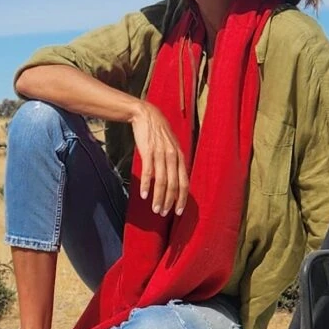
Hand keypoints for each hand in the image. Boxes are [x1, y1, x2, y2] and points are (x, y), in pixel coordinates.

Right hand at [130, 100, 188, 216]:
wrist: (146, 115)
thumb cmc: (158, 133)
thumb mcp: (171, 146)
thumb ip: (173, 162)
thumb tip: (174, 180)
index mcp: (180, 157)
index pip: (184, 183)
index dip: (181, 199)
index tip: (178, 212)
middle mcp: (172, 156)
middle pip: (173, 185)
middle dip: (169, 202)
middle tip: (163, 214)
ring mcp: (160, 154)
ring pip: (162, 181)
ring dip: (159, 198)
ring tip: (155, 209)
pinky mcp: (148, 151)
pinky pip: (148, 172)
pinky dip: (146, 185)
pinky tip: (144, 196)